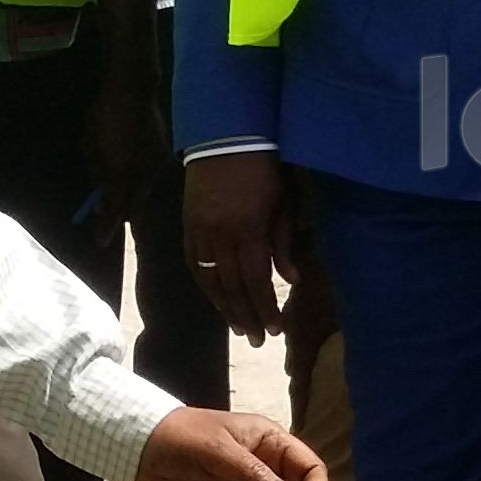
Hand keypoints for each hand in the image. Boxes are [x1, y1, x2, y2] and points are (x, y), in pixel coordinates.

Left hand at [89, 83, 169, 229]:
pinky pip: (152, 175)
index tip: (100, 242)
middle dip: (122, 215)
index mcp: (121, 174)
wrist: (133, 89)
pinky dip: (141, 179)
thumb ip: (96, 175)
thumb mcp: (89, 146)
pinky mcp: (164, 154)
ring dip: (132, 196)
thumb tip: (100, 199)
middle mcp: (143, 175)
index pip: (114, 210)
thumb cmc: (103, 116)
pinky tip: (133, 171)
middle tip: (109, 219)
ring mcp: (157, 165)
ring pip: (145, 192)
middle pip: (135, 206)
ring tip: (120, 192)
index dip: (106, 228)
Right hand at [181, 151, 293, 342]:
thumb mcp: (284, 205)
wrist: (226, 140)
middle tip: (256, 340)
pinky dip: (205, 285)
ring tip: (237, 328)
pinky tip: (215, 299)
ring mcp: (200, 233)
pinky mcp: (188, 226)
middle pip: (232, 287)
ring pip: (210, 280)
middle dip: (246, 316)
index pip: (256, 281)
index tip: (275, 330)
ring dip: (224, 307)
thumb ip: (285, 245)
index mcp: (248, 232)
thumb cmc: (265, 170)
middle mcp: (220, 238)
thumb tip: (293, 281)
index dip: (265, 308)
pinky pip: (194, 264)